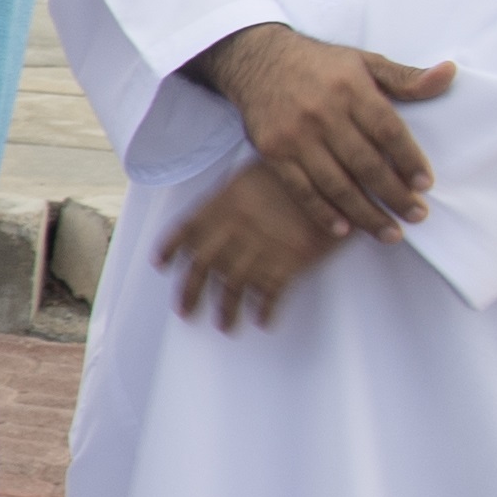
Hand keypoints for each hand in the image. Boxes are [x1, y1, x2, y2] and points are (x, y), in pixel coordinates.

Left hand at [157, 156, 344, 331]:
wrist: (334, 178)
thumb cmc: (294, 172)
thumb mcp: (250, 175)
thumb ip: (230, 197)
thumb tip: (217, 214)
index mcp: (220, 205)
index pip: (185, 231)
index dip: (170, 249)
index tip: (161, 265)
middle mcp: (232, 230)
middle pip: (202, 267)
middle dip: (190, 292)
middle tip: (185, 311)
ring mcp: (259, 247)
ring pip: (233, 286)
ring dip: (227, 309)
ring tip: (224, 325)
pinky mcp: (290, 261)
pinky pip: (271, 293)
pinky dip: (266, 310)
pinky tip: (263, 321)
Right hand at [191, 21, 449, 242]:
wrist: (257, 60)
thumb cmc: (320, 64)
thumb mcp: (365, 61)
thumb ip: (406, 76)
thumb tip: (448, 74)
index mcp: (351, 89)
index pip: (388, 131)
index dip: (408, 160)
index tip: (424, 185)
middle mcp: (322, 113)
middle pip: (365, 164)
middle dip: (394, 195)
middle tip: (417, 215)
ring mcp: (295, 136)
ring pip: (336, 183)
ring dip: (365, 213)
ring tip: (390, 232)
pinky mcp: (272, 152)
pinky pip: (300, 189)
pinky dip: (322, 212)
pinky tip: (343, 229)